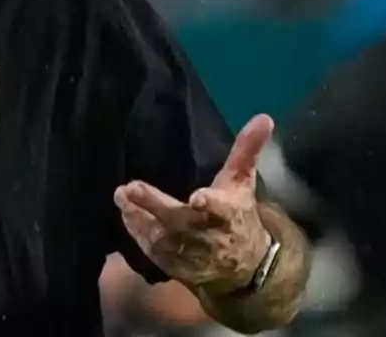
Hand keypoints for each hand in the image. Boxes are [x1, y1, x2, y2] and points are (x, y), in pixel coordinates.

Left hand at [114, 114, 274, 294]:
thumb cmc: (238, 215)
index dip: (210, 204)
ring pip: (163, 238)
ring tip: (121, 196)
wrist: (244, 265)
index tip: (197, 198)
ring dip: (139, 218)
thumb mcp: (242, 182)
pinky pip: (154, 252)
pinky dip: (138, 234)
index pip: (221, 209)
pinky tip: (126, 214)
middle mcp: (209, 237)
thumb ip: (247, 150)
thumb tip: (264, 117)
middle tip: (130, 187)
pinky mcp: (177, 267)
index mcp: (229, 214)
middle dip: (156, 206)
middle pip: (181, 222)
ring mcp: (192, 255)